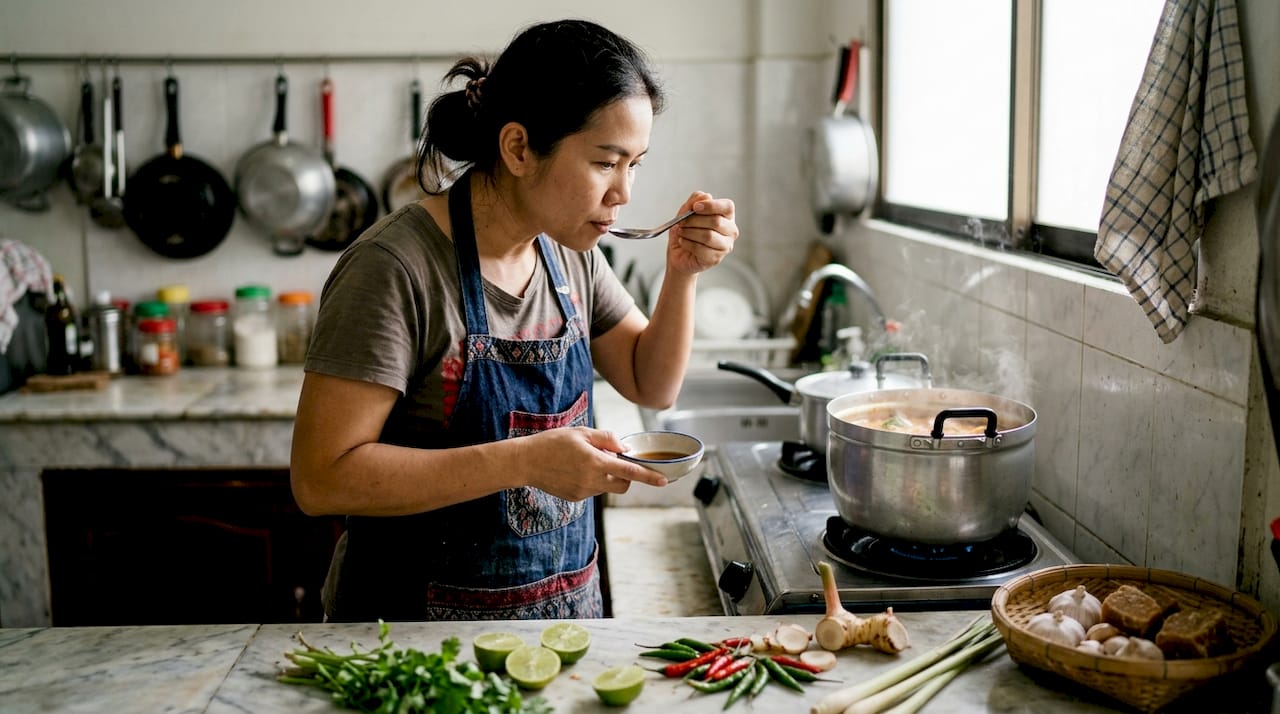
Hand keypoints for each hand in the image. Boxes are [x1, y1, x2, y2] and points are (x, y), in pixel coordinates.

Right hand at [520, 427, 667, 500]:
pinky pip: (593, 490)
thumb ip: (607, 439)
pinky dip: (592, 481)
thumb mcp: (581, 432)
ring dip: (606, 476)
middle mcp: (591, 481)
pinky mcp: (575, 498)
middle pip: (622, 484)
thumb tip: (626, 449)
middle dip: (626, 476)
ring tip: (584, 461)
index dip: (649, 477)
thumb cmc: (553, 442)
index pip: (629, 472)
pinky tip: (574, 470)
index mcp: (595, 462)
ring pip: (607, 487)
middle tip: (612, 460)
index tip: (664, 481)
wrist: (525, 462)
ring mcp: (583, 492)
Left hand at [665, 191, 738, 275]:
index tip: (695, 207)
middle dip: (694, 220)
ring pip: (708, 236)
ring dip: (689, 232)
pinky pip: (701, 249)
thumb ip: (694, 201)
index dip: (711, 205)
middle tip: (682, 222)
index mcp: (727, 216)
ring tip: (681, 232)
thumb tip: (705, 196)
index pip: (727, 207)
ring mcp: (725, 246)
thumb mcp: (686, 212)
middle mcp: (730, 231)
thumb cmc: (686, 231)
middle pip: (716, 221)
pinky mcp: (716, 259)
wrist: (679, 254)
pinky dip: (687, 243)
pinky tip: (683, 242)